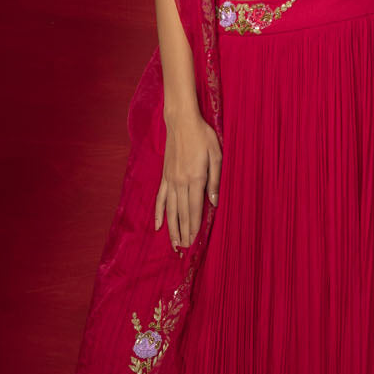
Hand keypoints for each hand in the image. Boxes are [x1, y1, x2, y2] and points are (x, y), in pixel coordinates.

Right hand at [154, 110, 221, 249]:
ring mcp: (170, 180)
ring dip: (172, 229)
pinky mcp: (164, 176)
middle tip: (185, 251)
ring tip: (174, 245)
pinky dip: (158, 213)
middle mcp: (180, 182)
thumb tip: (214, 203)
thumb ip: (215, 180)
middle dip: (184, 233)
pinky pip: (160, 198)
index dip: (194, 227)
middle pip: (181, 214)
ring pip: (170, 210)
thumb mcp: (216, 155)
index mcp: (195, 178)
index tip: (195, 242)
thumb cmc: (203, 136)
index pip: (194, 209)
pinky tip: (157, 226)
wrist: (182, 122)